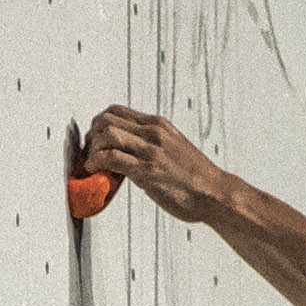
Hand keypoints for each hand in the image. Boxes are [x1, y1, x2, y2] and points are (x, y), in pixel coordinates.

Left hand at [77, 105, 233, 225]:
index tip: (95, 141)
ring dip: (92, 150)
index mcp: (159, 125)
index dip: (98, 124)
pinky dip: (96, 163)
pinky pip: (111, 158)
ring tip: (92, 164)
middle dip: (91, 136)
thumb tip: (128, 154)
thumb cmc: (195, 179)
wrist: (215, 194)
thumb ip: (152, 146)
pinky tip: (95, 172)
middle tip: (90, 154)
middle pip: (106, 119)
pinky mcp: (147, 170)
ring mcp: (150, 150)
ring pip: (106, 135)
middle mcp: (154, 132)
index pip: (116, 111)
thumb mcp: (173, 149)